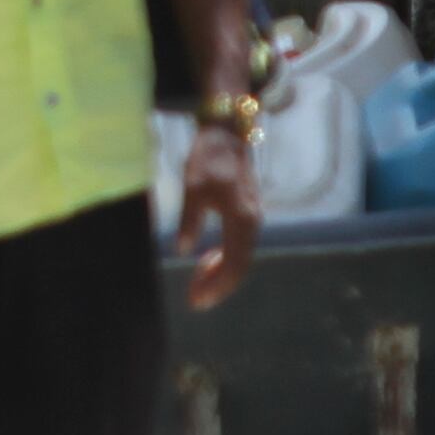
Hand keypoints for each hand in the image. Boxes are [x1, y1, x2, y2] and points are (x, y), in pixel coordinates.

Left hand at [174, 121, 260, 308]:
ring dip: (219, 274)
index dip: (218, 285)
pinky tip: (205, 263)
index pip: (234, 262)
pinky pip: (239, 245)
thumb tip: (182, 250)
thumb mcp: (192, 186)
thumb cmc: (207, 157)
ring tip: (196, 287)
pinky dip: (223, 258)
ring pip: (240, 257)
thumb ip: (189, 219)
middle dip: (218, 286)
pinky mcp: (247, 214)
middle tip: (195, 301)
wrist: (227, 134)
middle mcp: (252, 221)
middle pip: (240, 265)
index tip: (199, 300)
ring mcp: (252, 218)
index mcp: (241, 217)